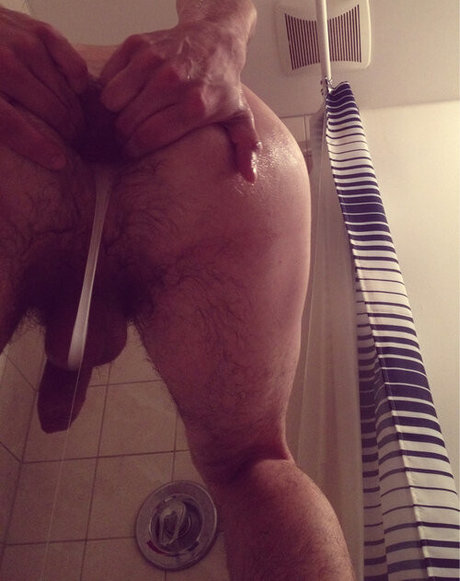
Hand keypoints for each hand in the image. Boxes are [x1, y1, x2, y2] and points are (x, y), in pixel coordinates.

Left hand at [0, 7, 87, 168]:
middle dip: (66, 134)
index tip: (58, 163)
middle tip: (70, 144)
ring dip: (73, 115)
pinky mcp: (42, 32)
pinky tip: (72, 92)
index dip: (38, 148)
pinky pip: (75, 67)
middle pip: (49, 111)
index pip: (13, 126)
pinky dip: (77, 84)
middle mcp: (3, 64)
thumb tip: (28, 153)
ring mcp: (25, 45)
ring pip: (65, 94)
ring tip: (72, 127)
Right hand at [100, 20, 260, 181]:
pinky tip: (124, 94)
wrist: (215, 39)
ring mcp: (153, 61)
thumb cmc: (222, 83)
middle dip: (122, 136)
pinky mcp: (137, 45)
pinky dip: (110, 88)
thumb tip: (249, 176)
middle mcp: (173, 82)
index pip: (149, 138)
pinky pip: (108, 77)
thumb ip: (244, 148)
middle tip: (125, 138)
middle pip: (128, 122)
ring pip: (112, 100)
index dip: (134, 150)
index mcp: (195, 106)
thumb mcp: (239, 117)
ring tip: (124, 116)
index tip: (132, 152)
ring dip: (114, 113)